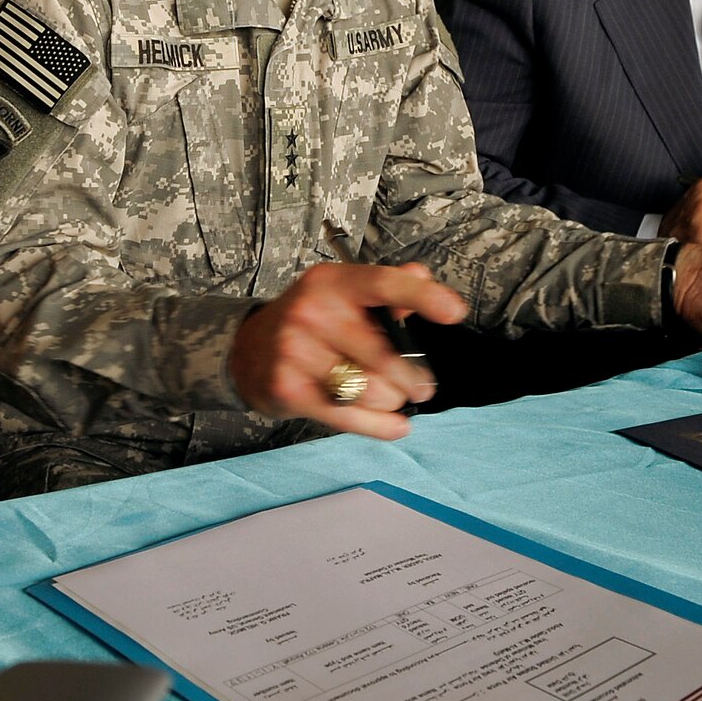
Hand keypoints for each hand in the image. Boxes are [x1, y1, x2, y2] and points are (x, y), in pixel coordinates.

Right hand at [230, 261, 464, 438]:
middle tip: (421, 386)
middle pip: (383, 355)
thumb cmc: (306, 322)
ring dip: (391, 401)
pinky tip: (395, 425)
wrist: (246, 349)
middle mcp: (311, 312)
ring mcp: (296, 351)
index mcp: (332, 283)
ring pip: (368, 390)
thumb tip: (421, 275)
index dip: (423, 297)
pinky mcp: (289, 388)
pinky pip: (347, 416)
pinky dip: (379, 425)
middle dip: (412, 378)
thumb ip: (384, 287)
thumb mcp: (339, 293)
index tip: (454, 313)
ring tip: (391, 398)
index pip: (383, 284)